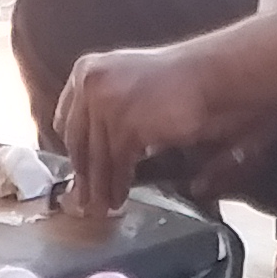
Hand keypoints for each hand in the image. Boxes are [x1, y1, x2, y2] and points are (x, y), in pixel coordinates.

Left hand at [53, 42, 237, 213]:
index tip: (79, 170)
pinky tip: (120, 197)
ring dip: (99, 187)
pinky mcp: (126, 125)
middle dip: (83, 174)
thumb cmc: (179, 83)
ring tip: (101, 207)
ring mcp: (106, 103)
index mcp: (87, 70)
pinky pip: (116, 164)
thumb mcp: (129, 86)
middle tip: (82, 200)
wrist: (211, 76)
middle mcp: (90, 83)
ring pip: (95, 157)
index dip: (73, 149)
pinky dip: (118, 184)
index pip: (65, 119)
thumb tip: (90, 150)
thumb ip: (106, 107)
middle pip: (76, 141)